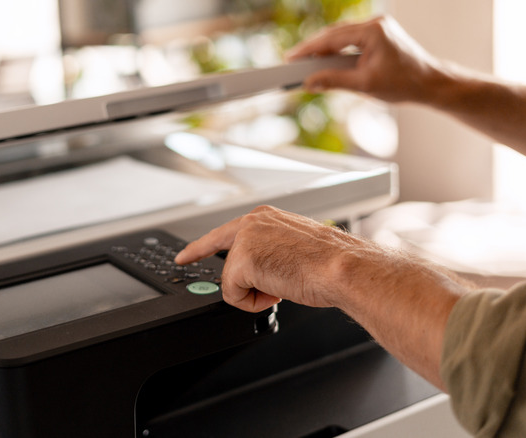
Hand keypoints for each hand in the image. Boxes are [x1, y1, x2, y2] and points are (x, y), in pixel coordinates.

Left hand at [174, 205, 362, 312]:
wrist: (342, 268)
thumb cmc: (330, 263)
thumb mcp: (293, 250)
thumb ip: (269, 254)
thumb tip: (262, 274)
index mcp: (266, 218)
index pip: (225, 231)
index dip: (200, 246)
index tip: (184, 255)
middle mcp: (252, 222)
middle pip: (216, 251)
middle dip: (206, 262)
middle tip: (187, 263)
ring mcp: (245, 240)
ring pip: (231, 281)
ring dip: (255, 293)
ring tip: (283, 287)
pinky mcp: (241, 261)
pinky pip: (233, 295)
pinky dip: (252, 303)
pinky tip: (277, 293)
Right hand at [285, 15, 443, 103]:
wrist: (430, 84)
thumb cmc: (405, 84)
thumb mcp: (365, 86)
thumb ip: (334, 82)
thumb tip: (310, 82)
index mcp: (373, 31)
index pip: (332, 38)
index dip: (308, 49)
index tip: (291, 57)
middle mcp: (376, 24)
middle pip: (335, 34)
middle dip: (314, 49)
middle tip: (293, 62)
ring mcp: (378, 27)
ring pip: (342, 36)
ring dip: (325, 50)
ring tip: (306, 64)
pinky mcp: (379, 35)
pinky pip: (351, 40)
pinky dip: (338, 51)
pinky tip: (326, 62)